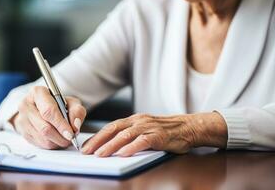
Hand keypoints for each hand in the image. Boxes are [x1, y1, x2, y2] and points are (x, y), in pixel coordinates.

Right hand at [11, 86, 86, 148]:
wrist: (43, 108)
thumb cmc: (58, 104)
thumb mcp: (71, 103)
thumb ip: (77, 112)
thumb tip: (75, 125)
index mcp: (37, 93)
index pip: (48, 111)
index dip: (61, 124)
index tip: (71, 133)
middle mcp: (26, 105)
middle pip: (45, 128)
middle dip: (61, 136)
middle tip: (71, 137)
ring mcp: (22, 120)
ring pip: (43, 138)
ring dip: (58, 141)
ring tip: (65, 137)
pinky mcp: (23, 132)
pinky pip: (40, 144)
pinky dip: (52, 144)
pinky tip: (57, 138)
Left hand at [81, 112, 226, 156]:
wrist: (189, 127)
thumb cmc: (166, 131)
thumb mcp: (145, 129)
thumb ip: (130, 135)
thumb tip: (112, 146)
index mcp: (133, 120)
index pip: (111, 127)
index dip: (97, 136)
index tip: (85, 146)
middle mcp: (138, 121)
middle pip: (114, 129)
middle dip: (98, 141)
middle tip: (86, 151)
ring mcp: (148, 127)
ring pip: (125, 135)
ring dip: (110, 145)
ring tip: (100, 154)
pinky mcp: (159, 136)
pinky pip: (143, 141)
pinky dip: (131, 147)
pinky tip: (122, 154)